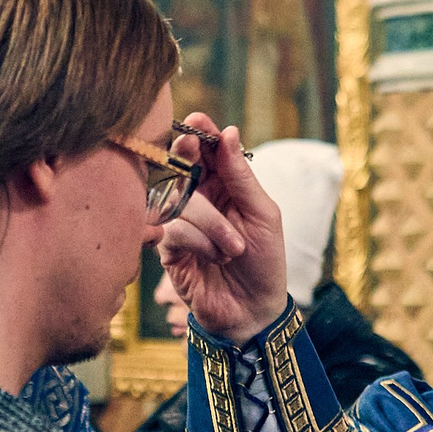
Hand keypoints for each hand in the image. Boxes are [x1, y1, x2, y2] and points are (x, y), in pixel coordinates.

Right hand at [152, 113, 290, 343]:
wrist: (253, 311)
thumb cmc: (264, 262)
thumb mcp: (263, 215)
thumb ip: (241, 176)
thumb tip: (228, 133)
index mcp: (223, 185)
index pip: (205, 150)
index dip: (199, 133)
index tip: (196, 120)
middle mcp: (198, 199)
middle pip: (181, 164)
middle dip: (187, 157)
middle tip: (191, 150)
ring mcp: (180, 222)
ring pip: (180, 200)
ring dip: (212, 224)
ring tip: (234, 248)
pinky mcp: (167, 247)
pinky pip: (174, 230)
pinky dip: (200, 243)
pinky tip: (215, 259)